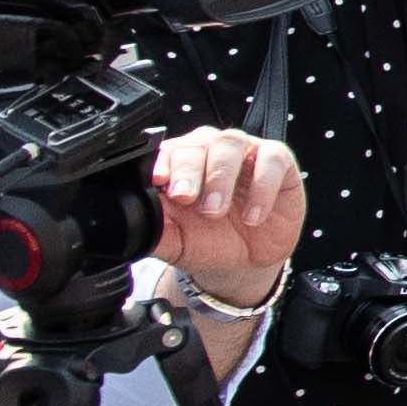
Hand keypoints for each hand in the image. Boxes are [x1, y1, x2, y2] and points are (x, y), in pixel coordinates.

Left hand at [149, 126, 306, 314]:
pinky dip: (261, 187)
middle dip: (189, 171)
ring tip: (215, 209)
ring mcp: (246, 153)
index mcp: (179, 163)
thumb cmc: (207, 241)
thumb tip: (127, 223)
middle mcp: (211, 151)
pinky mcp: (279, 162)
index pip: (167, 151)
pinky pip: (272, 160)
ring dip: (220, 176)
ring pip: (231, 143)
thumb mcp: (173, 240)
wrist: (244, 262)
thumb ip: (152, 228)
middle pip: (198, 143)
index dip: (163, 163)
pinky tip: (252, 215)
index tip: (158, 183)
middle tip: (185, 198)